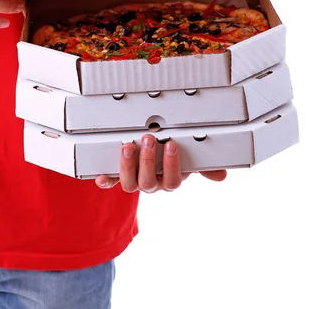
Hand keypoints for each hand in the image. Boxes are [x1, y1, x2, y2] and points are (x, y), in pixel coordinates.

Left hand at [95, 134, 226, 192]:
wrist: (150, 160)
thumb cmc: (169, 157)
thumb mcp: (188, 159)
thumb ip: (203, 166)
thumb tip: (222, 175)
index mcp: (168, 180)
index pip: (173, 180)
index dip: (172, 165)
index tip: (172, 145)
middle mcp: (151, 184)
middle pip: (148, 181)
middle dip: (148, 160)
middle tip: (148, 139)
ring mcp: (133, 182)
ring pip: (129, 183)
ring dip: (128, 165)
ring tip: (127, 146)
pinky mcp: (116, 177)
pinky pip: (110, 183)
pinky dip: (105, 181)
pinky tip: (101, 176)